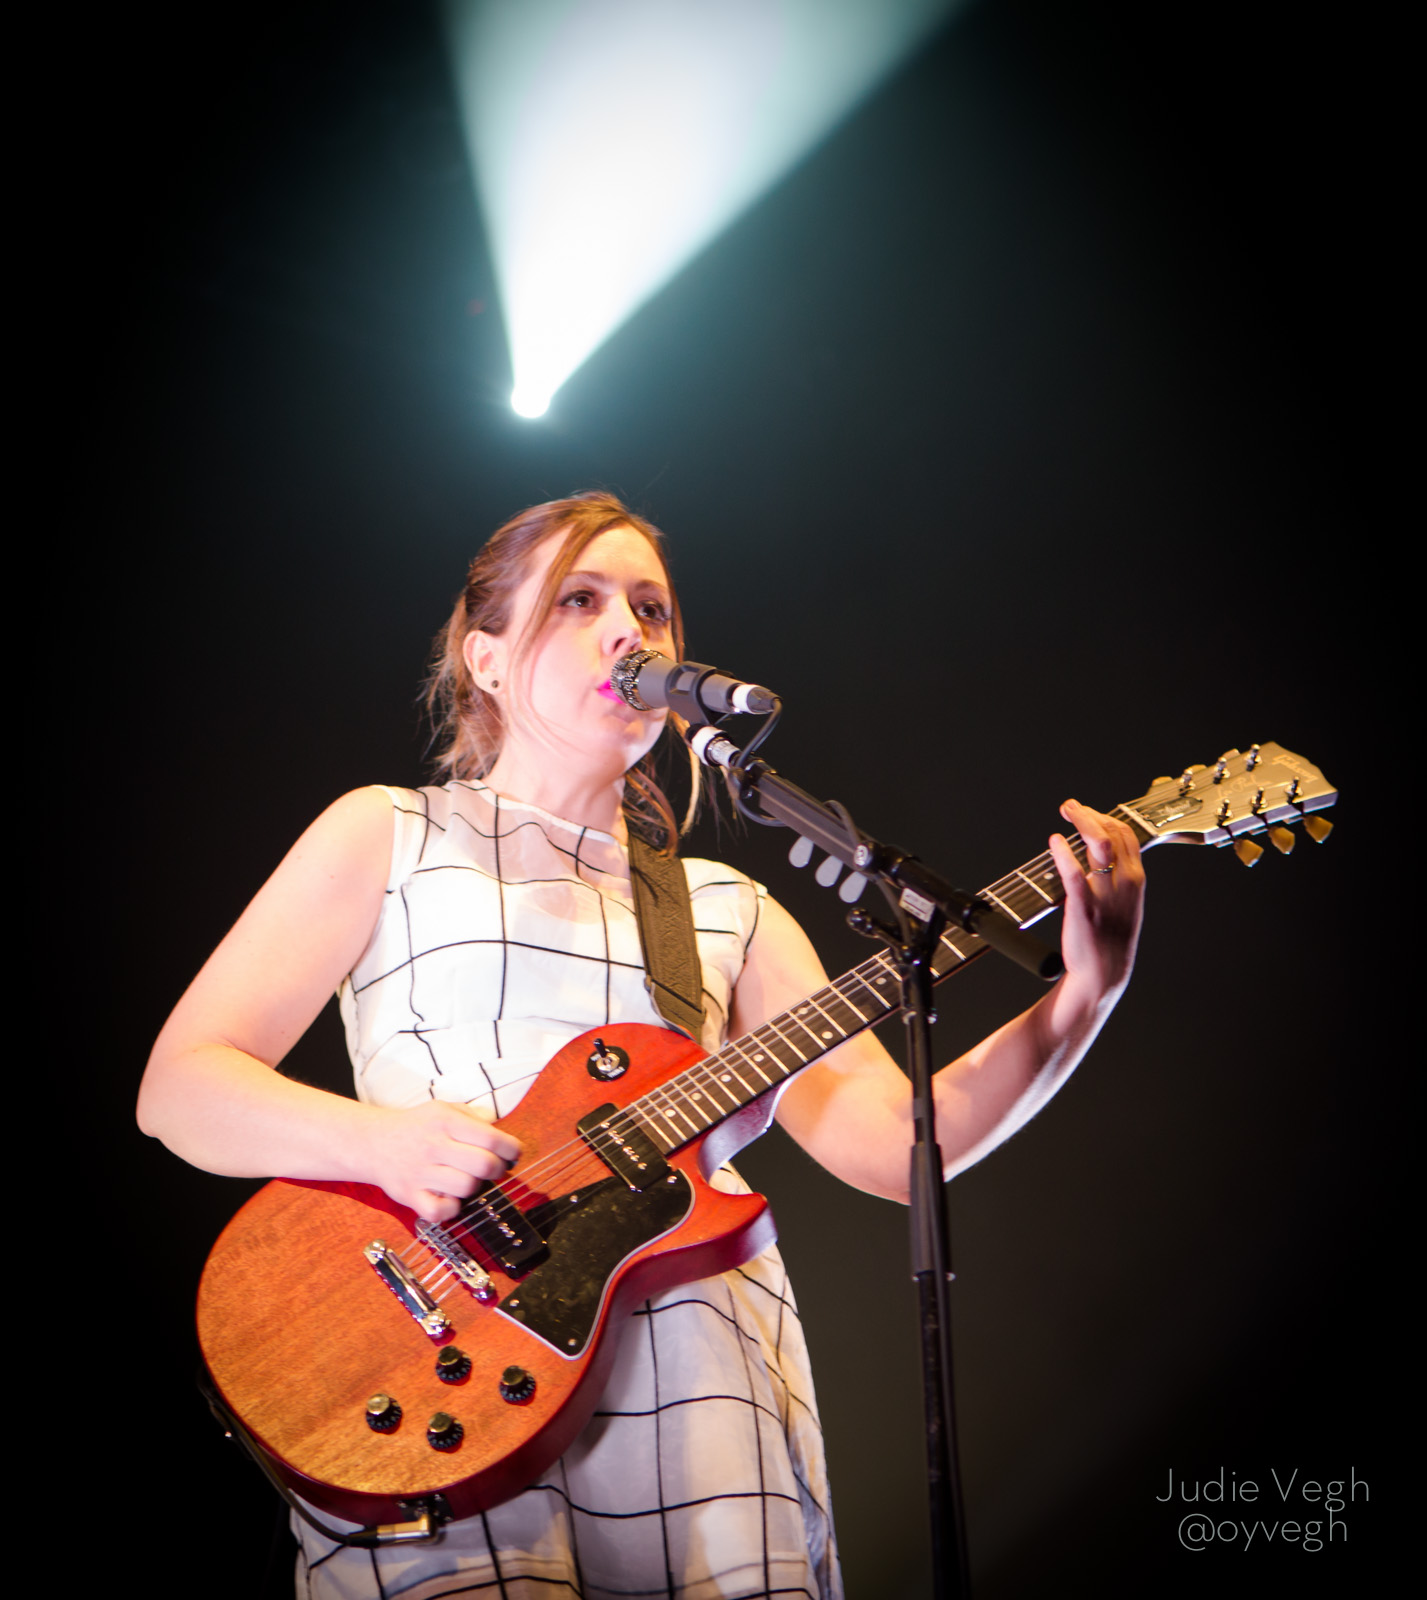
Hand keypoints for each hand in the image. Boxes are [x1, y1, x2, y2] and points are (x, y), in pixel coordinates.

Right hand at [362, 1100, 521, 1223]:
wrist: (373, 1142)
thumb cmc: (417, 1127)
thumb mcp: (444, 1108)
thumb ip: (474, 1118)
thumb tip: (503, 1135)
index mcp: (445, 1120)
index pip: (492, 1139)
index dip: (512, 1150)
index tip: (513, 1154)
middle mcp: (433, 1145)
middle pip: (484, 1165)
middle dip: (498, 1169)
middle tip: (494, 1168)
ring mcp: (420, 1172)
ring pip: (466, 1187)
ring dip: (475, 1186)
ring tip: (467, 1179)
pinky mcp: (409, 1195)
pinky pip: (440, 1211)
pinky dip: (451, 1208)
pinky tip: (450, 1196)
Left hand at [1049, 799, 1144, 1010]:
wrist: (1105, 973)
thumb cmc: (1110, 938)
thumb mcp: (1125, 902)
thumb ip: (1116, 876)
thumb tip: (1097, 851)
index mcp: (1135, 880)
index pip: (1126, 834)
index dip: (1105, 816)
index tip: (1086, 810)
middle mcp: (1124, 883)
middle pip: (1113, 833)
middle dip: (1091, 813)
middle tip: (1071, 807)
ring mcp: (1105, 895)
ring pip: (1099, 844)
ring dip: (1082, 822)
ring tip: (1066, 813)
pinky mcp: (1083, 907)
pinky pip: (1074, 873)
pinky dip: (1063, 853)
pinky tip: (1054, 842)